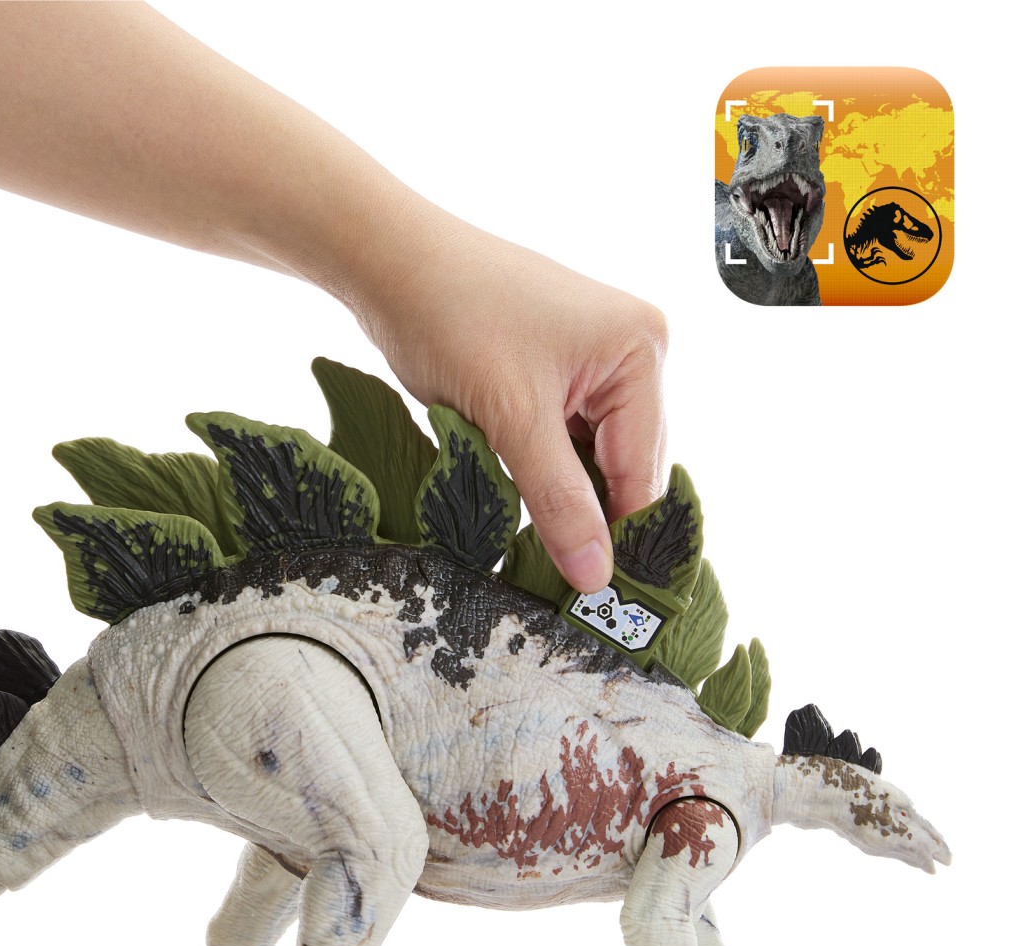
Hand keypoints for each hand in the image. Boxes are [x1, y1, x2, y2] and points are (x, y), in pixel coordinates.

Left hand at [344, 211, 668, 593]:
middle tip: (558, 581)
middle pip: (625, 467)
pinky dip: (543, 467)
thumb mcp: (510, 421)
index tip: (592, 598)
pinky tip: (515, 488)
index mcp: (641, 351)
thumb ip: (558, 502)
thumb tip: (596, 578)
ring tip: (533, 538)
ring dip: (563, 493)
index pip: (644, 472)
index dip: (618, 536)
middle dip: (591, 514)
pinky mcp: (561, 366)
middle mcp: (634, 350)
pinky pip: (566, 437)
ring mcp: (598, 357)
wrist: (389, 260)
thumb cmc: (450, 318)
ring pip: (593, 457)